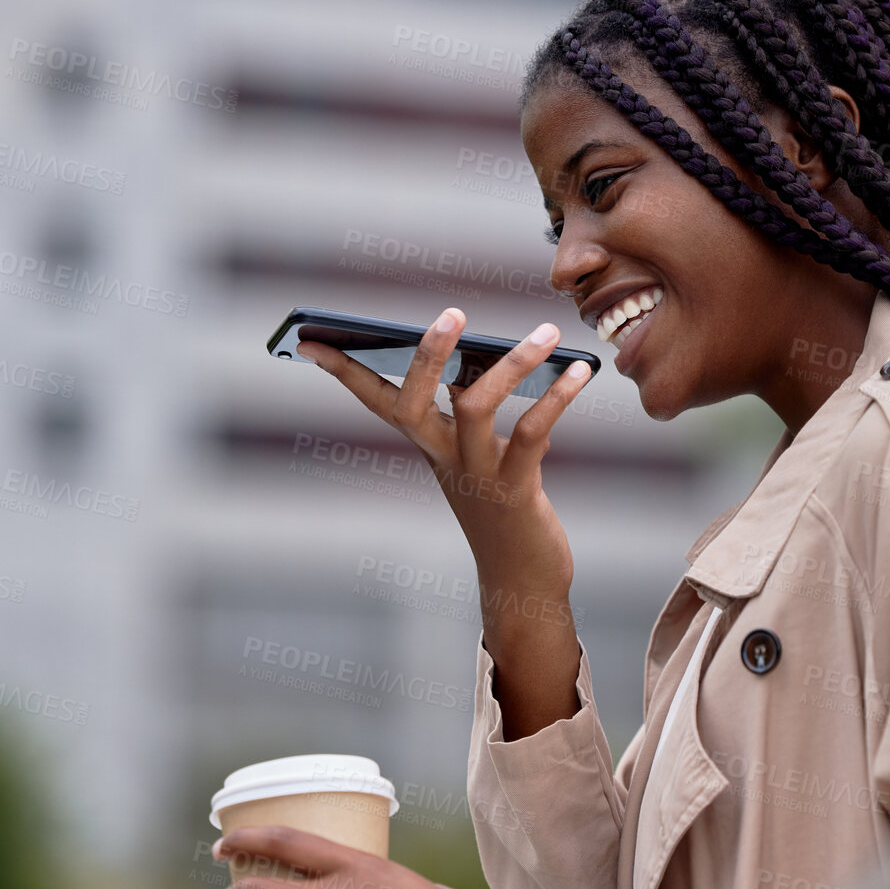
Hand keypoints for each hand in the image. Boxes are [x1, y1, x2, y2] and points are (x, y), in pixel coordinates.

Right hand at [299, 308, 585, 602]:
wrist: (520, 576)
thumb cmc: (498, 504)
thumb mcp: (473, 452)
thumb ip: (468, 407)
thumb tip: (480, 354)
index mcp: (426, 444)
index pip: (374, 401)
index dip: (342, 372)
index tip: (308, 342)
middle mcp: (442, 458)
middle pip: (412, 404)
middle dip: (426, 357)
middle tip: (451, 312)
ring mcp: (475, 476)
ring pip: (478, 409)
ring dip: (513, 365)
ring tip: (546, 331)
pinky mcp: (514, 491)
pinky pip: (532, 434)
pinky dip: (559, 398)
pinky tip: (581, 372)